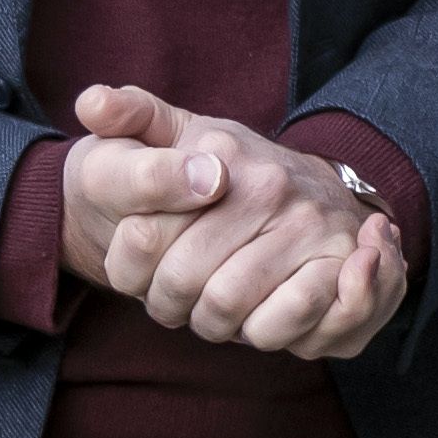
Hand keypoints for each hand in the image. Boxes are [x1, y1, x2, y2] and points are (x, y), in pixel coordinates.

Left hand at [75, 85, 408, 360]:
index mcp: (220, 153)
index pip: (143, 238)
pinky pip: (292, 326)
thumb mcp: (173, 129)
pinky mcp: (347, 266)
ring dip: (214, 325)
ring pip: (231, 310)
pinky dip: (266, 333)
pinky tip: (258, 318)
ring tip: (212, 309)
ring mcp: (312, 226)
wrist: (311, 184)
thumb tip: (91, 104)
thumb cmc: (222, 166)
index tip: (132, 272)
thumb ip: (128, 113)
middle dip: (169, 304)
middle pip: (187, 283)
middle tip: (174, 300)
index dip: (127, 270)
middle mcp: (271, 186)